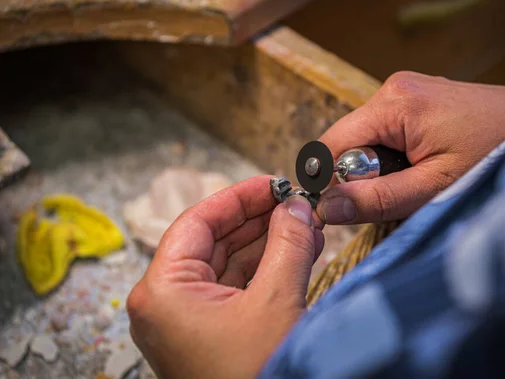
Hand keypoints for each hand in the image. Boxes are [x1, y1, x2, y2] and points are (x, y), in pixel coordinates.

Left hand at [127, 176, 323, 377]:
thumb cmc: (256, 374)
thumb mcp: (276, 300)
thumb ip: (288, 243)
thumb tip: (296, 206)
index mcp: (162, 291)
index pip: (197, 223)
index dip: (237, 198)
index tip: (270, 183)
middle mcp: (168, 303)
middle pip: (213, 241)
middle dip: (258, 220)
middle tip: (293, 202)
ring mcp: (189, 319)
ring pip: (229, 263)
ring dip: (268, 242)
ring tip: (304, 223)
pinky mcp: (212, 331)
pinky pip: (238, 287)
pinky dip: (267, 268)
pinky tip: (298, 250)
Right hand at [317, 72, 504, 223]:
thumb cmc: (498, 156)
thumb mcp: (434, 188)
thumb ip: (377, 199)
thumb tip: (326, 208)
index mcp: (393, 103)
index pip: (330, 145)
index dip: (330, 182)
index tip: (344, 212)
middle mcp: (394, 89)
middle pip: (349, 143)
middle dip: (365, 177)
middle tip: (403, 197)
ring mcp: (408, 91)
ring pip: (369, 142)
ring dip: (384, 171)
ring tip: (423, 182)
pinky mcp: (420, 99)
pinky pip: (389, 135)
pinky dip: (399, 160)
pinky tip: (429, 168)